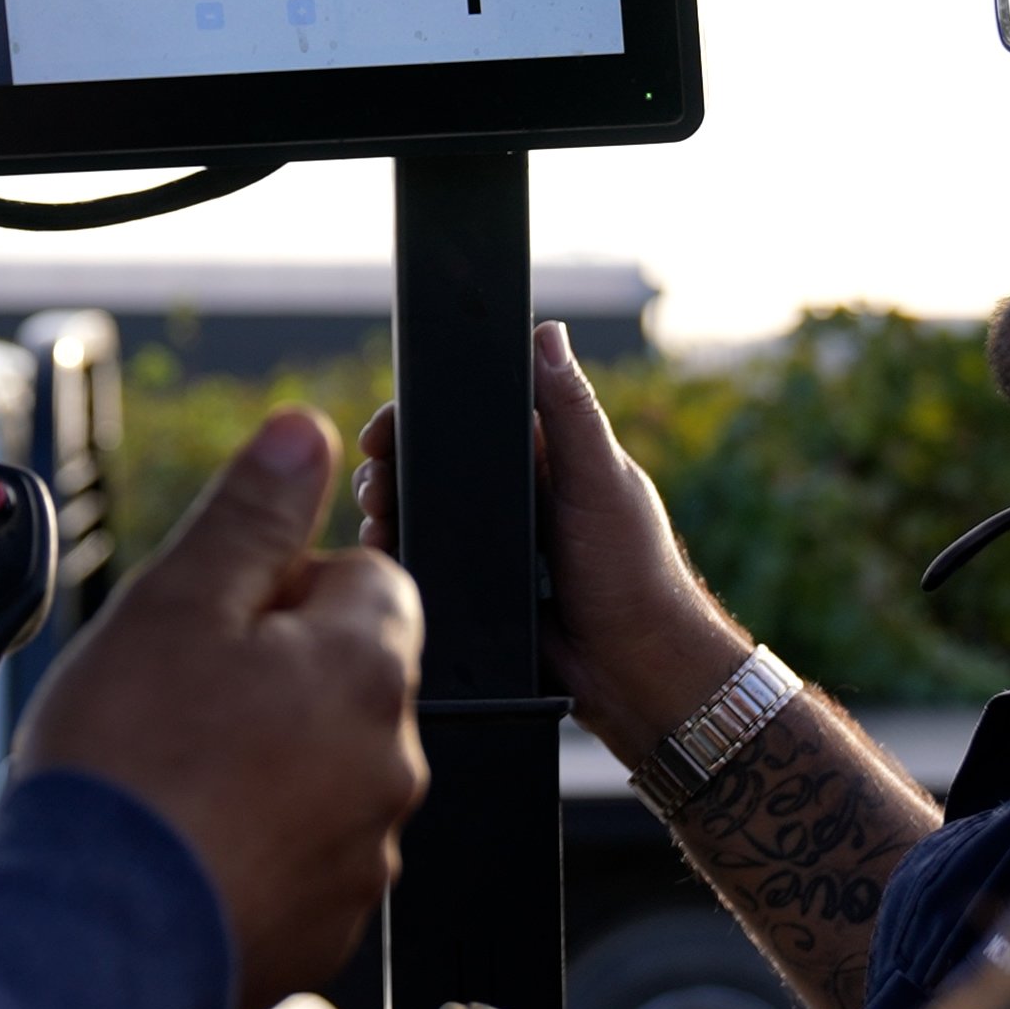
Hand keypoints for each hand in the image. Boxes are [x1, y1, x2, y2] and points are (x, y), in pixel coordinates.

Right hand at [15, 408, 427, 1008]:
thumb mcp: (177, 600)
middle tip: (176, 700)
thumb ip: (254, 511)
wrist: (88, 939)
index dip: (279, 587)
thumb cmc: (126, 771)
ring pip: (322, 768)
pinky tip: (182, 843)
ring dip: (262, 760)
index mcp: (367, 667)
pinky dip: (251, 844)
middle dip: (271, 673)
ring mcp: (364, 854)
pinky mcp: (326, 929)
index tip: (213, 622)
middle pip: (345, 675)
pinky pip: (300, 856)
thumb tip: (305, 430)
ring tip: (170, 778)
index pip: (366, 577)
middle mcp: (391, 763)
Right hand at [354, 321, 745, 763]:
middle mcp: (518, 493)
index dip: (421, 416)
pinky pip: (431, 564)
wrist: (634, 675)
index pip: (471, 415)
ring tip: (376, 524)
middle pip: (435, 464)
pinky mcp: (483, 587)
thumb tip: (547, 333)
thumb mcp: (602, 483)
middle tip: (374, 486)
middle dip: (394, 469)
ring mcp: (498, 543)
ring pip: (426, 514)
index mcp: (548, 455)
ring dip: (392, 513)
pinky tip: (385, 561)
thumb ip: (573, 413)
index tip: (382, 431)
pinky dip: (404, 558)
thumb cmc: (635, 573)